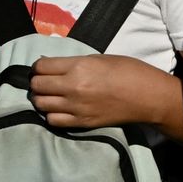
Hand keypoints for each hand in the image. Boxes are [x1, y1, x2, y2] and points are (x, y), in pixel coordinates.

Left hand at [29, 54, 156, 129]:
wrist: (146, 96)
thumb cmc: (127, 70)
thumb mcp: (98, 58)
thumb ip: (73, 63)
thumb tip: (50, 65)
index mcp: (78, 67)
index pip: (42, 67)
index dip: (38, 66)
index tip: (42, 67)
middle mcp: (73, 88)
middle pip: (37, 86)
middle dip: (36, 82)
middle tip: (43, 81)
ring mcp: (76, 108)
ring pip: (41, 105)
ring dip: (41, 99)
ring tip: (48, 95)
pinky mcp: (81, 123)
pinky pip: (53, 121)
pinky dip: (51, 114)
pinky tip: (57, 109)